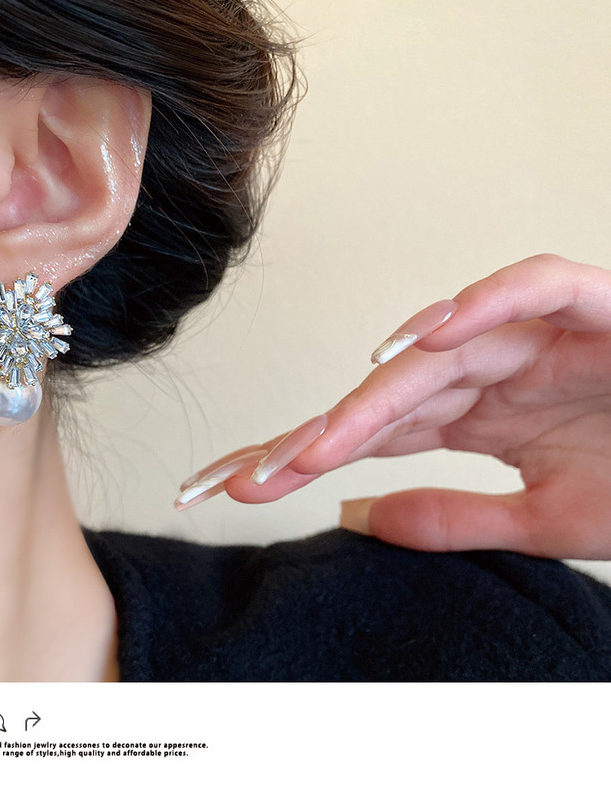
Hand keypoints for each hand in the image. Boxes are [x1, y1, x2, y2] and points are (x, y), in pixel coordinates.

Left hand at [176, 254, 610, 559]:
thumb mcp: (540, 521)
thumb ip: (447, 517)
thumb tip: (353, 518)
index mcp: (471, 414)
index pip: (367, 434)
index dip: (300, 458)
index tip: (233, 490)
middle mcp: (486, 370)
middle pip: (380, 398)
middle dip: (310, 438)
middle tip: (242, 479)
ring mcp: (533, 335)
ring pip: (438, 355)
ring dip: (374, 398)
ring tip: (312, 445)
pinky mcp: (591, 305)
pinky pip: (532, 288)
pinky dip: (485, 304)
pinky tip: (425, 336)